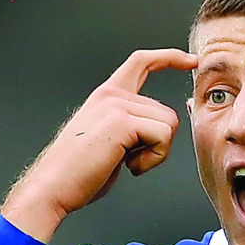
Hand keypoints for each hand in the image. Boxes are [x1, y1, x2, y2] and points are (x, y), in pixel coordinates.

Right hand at [2, 48, 198, 240]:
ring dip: (156, 153)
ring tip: (126, 162)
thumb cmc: (78, 173)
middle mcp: (111, 95)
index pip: (141, 62)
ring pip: (168, 124)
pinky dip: (154, 158)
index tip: (191, 61)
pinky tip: (129, 166)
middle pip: (166, 112)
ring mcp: (116, 105)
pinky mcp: (121, 121)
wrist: (53, 187)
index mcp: (106, 96)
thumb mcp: (109, 140)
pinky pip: (163, 136)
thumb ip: (133, 125)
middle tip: (129, 161)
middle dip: (158, 144)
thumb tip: (162, 126)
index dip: (169, 58)